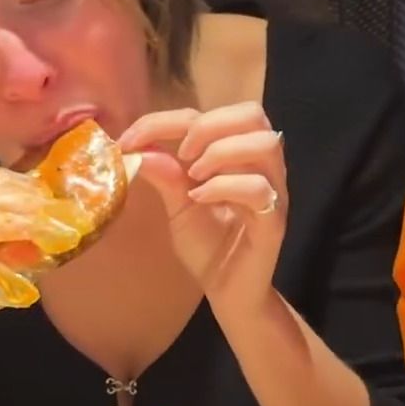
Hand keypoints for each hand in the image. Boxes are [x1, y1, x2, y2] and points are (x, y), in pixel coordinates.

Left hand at [118, 102, 286, 309]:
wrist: (229, 292)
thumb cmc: (209, 247)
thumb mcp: (177, 206)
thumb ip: (165, 176)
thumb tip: (138, 149)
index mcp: (238, 155)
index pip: (211, 114)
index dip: (167, 119)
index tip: (131, 138)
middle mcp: (261, 166)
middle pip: (252, 114)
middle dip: (208, 125)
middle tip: (181, 153)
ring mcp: (273, 191)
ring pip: (265, 144)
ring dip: (221, 152)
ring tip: (194, 176)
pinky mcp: (273, 220)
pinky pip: (260, 189)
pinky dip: (224, 187)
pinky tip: (199, 199)